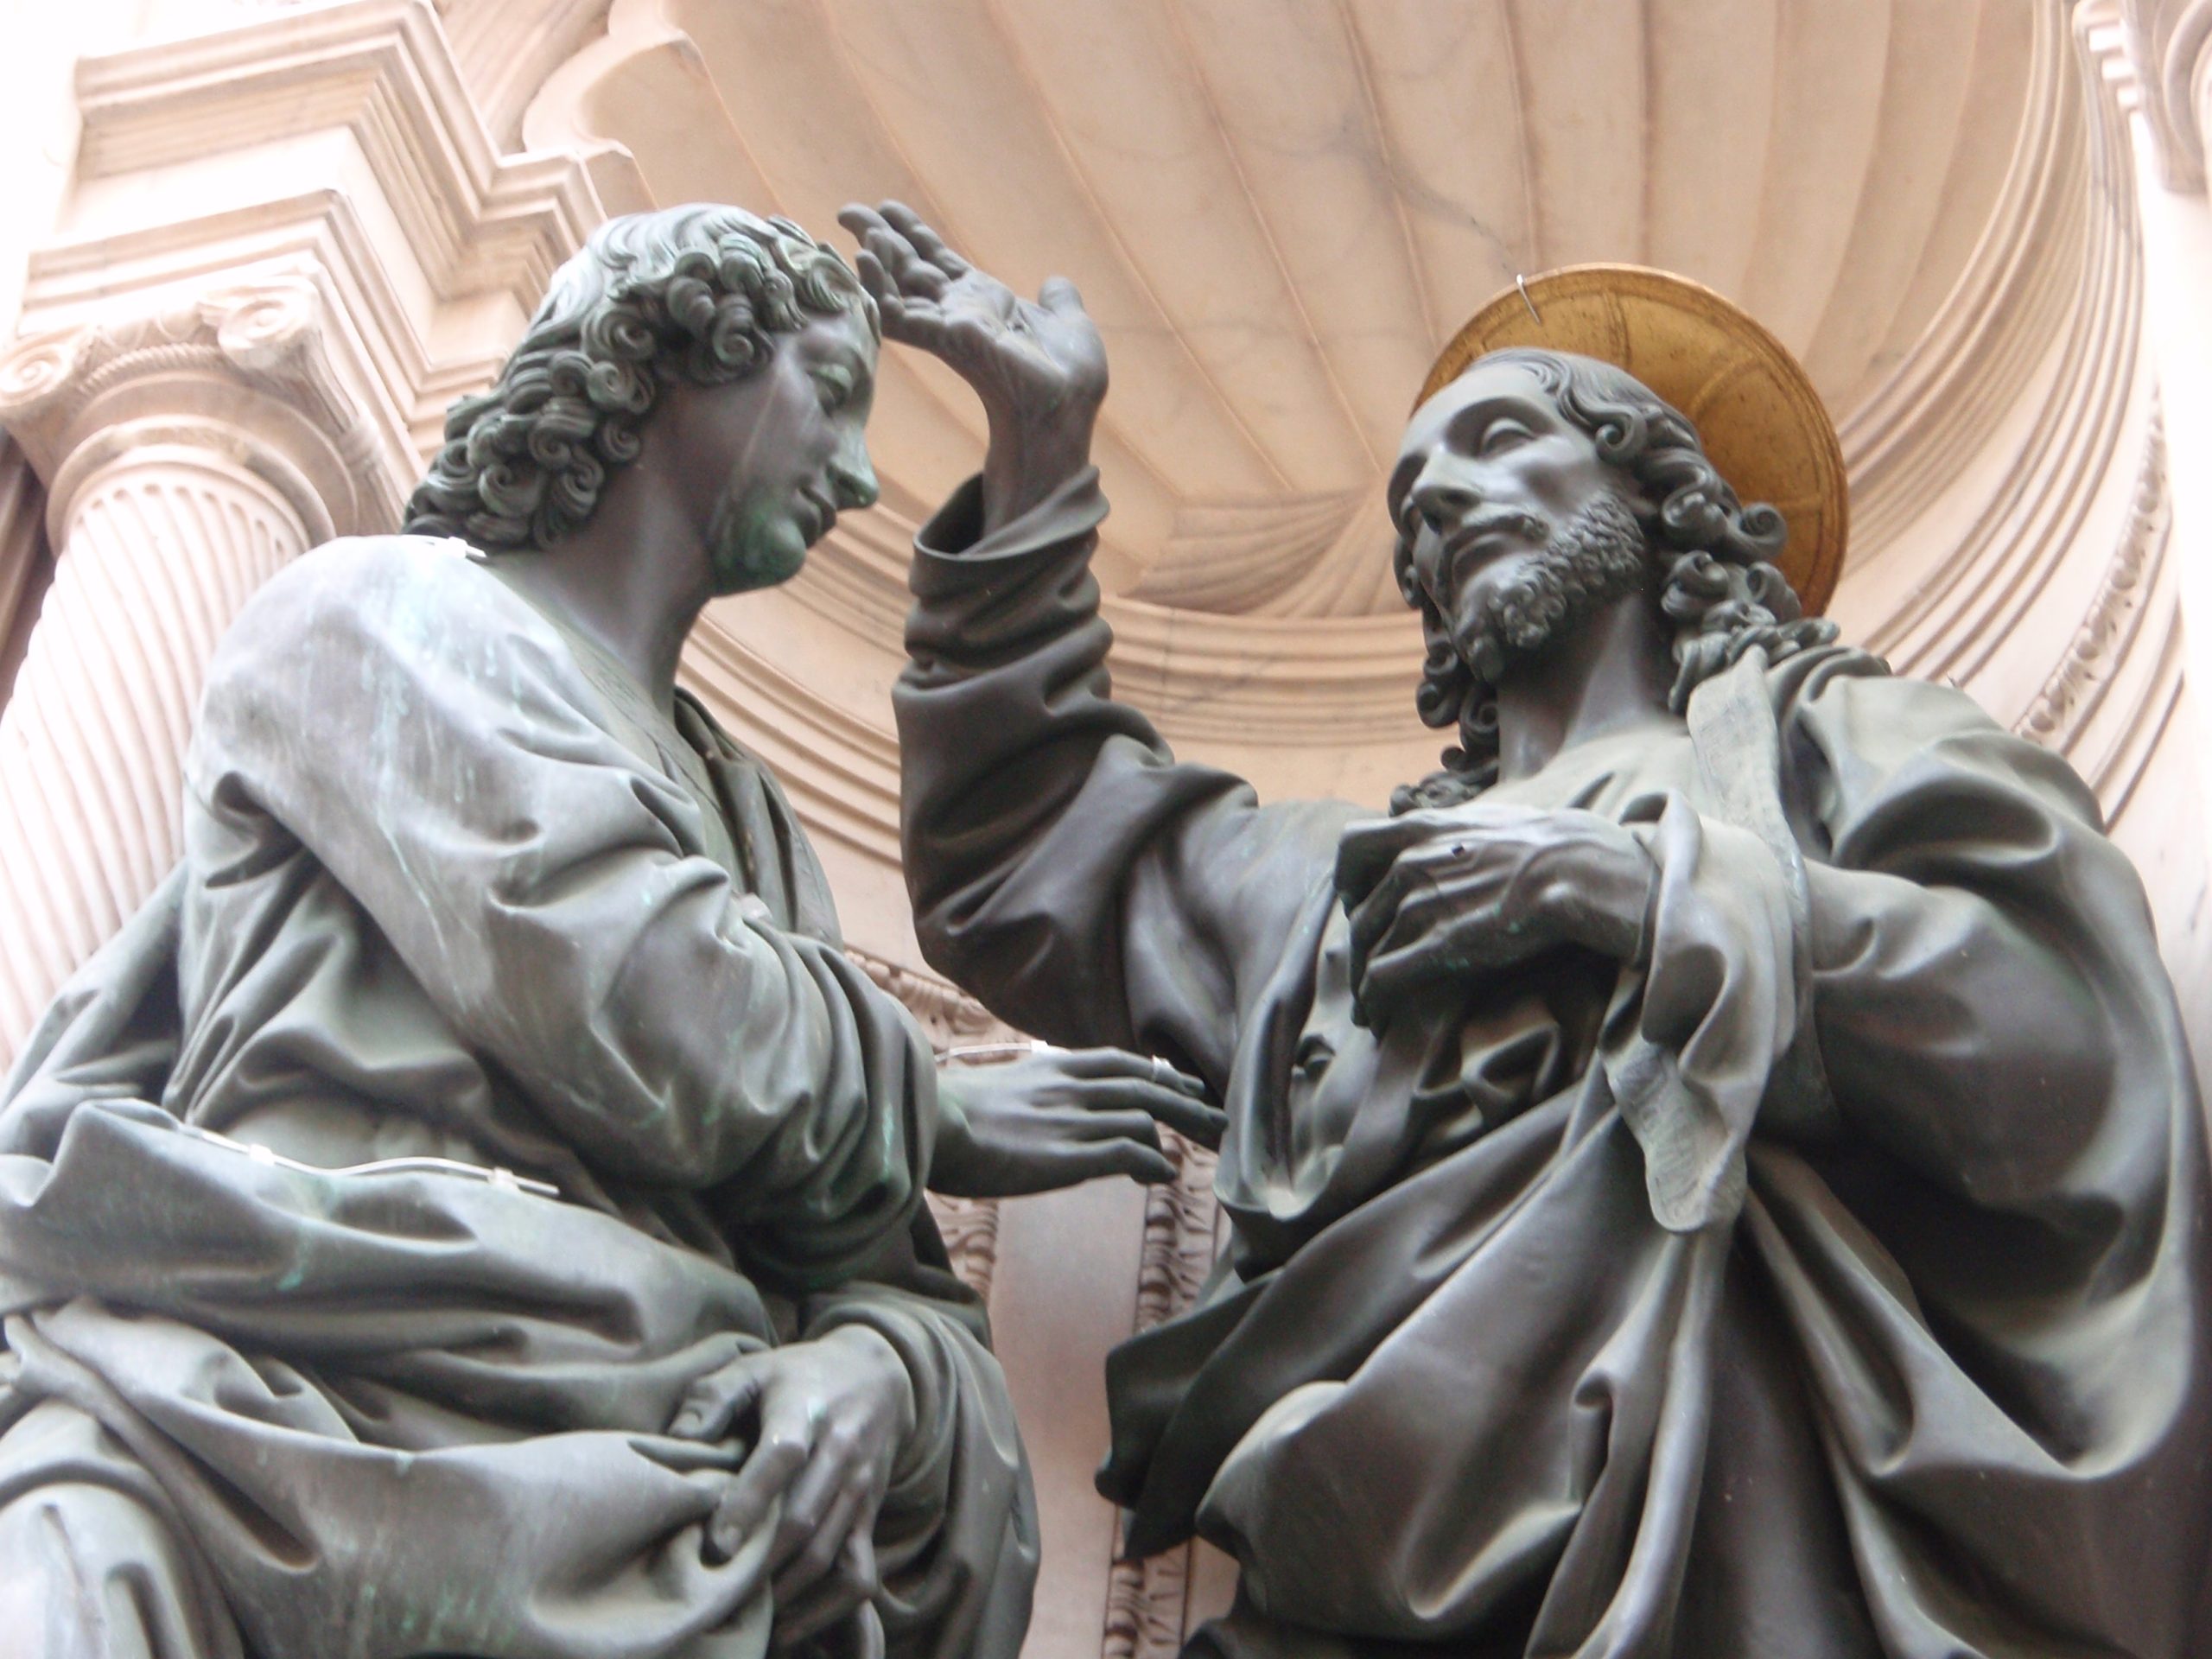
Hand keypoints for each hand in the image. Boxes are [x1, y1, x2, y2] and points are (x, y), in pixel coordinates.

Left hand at [670, 1326, 913, 1625]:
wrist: (879, 1373)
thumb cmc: (799, 1374)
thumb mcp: (754, 1367)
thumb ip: (710, 1399)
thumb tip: (675, 1444)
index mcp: (805, 1409)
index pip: (783, 1457)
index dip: (750, 1501)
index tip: (716, 1544)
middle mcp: (840, 1451)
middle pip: (803, 1519)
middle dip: (758, 1564)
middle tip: (715, 1592)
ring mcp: (860, 1487)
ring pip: (826, 1553)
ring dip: (784, 1591)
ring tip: (743, 1611)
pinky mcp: (871, 1514)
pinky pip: (858, 1572)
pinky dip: (827, 1608)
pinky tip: (789, 1624)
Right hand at [838, 200, 1105, 525]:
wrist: (1070, 405)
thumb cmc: (1071, 376)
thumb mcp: (1069, 322)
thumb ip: (1060, 301)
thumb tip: (1056, 283)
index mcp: (983, 300)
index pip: (938, 260)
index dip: (913, 233)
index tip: (887, 208)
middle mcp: (958, 311)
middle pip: (910, 267)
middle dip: (879, 237)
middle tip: (847, 211)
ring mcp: (949, 326)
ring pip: (899, 287)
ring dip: (877, 258)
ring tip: (856, 226)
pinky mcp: (947, 339)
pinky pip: (902, 314)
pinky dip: (881, 289)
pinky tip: (865, 261)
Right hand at [930, 1046, 1222, 1197]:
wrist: (927, 1123)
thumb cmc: (949, 1114)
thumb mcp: (1001, 1089)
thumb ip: (1035, 1093)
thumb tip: (1050, 1112)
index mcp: (1054, 1069)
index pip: (1124, 1063)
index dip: (1161, 1074)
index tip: (1186, 1085)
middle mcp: (1071, 1088)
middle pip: (1149, 1087)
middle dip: (1189, 1103)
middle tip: (1218, 1118)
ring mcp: (1071, 1120)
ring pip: (1145, 1117)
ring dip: (1179, 1133)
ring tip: (1201, 1151)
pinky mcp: (1067, 1155)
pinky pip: (1126, 1152)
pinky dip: (1151, 1162)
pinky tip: (1162, 1175)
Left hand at [1335, 803, 1655, 1022]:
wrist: (1576, 868)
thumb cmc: (1547, 845)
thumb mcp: (1486, 820)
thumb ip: (1454, 833)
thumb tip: (1453, 842)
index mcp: (1419, 829)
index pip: (1352, 847)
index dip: (1348, 879)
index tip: (1357, 901)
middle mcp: (1409, 864)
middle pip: (1360, 914)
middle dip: (1359, 948)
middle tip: (1365, 971)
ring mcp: (1420, 904)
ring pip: (1367, 950)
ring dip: (1363, 984)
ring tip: (1368, 1007)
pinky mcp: (1438, 945)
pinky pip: (1383, 978)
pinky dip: (1373, 1001)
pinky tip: (1377, 1017)